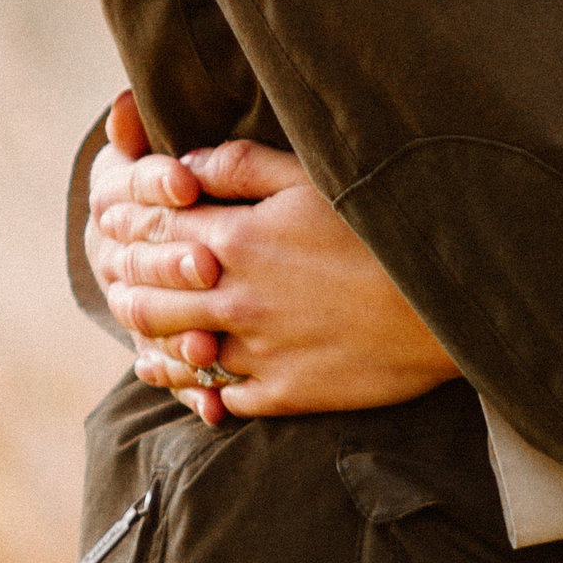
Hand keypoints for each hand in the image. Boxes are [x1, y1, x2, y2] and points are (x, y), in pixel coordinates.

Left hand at [85, 89, 459, 423]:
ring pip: (174, 351)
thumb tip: (187, 164)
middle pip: (147, 295)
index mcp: (237, 239)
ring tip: (140, 327)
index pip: (152, 231)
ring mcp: (257, 351)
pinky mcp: (285, 394)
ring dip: (150, 337)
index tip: (112, 217)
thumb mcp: (318, 177)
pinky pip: (220, 399)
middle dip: (125, 280)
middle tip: (118, 272)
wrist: (449, 305)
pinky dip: (197, 389)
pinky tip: (190, 378)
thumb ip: (244, 166)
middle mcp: (234, 299)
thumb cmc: (387, 229)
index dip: (125, 221)